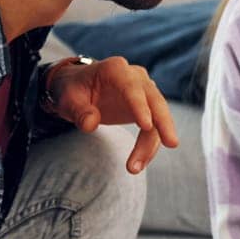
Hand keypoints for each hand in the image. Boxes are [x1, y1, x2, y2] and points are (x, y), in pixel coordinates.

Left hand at [43, 56, 177, 173]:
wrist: (79, 89)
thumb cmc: (73, 91)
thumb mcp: (68, 100)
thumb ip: (79, 112)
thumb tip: (91, 124)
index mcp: (115, 69)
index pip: (132, 88)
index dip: (140, 106)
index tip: (146, 125)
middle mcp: (135, 77)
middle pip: (155, 101)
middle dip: (164, 124)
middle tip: (171, 144)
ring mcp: (144, 91)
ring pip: (158, 117)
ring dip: (152, 144)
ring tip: (134, 168)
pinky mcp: (147, 107)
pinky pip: (154, 128)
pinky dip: (148, 146)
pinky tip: (138, 163)